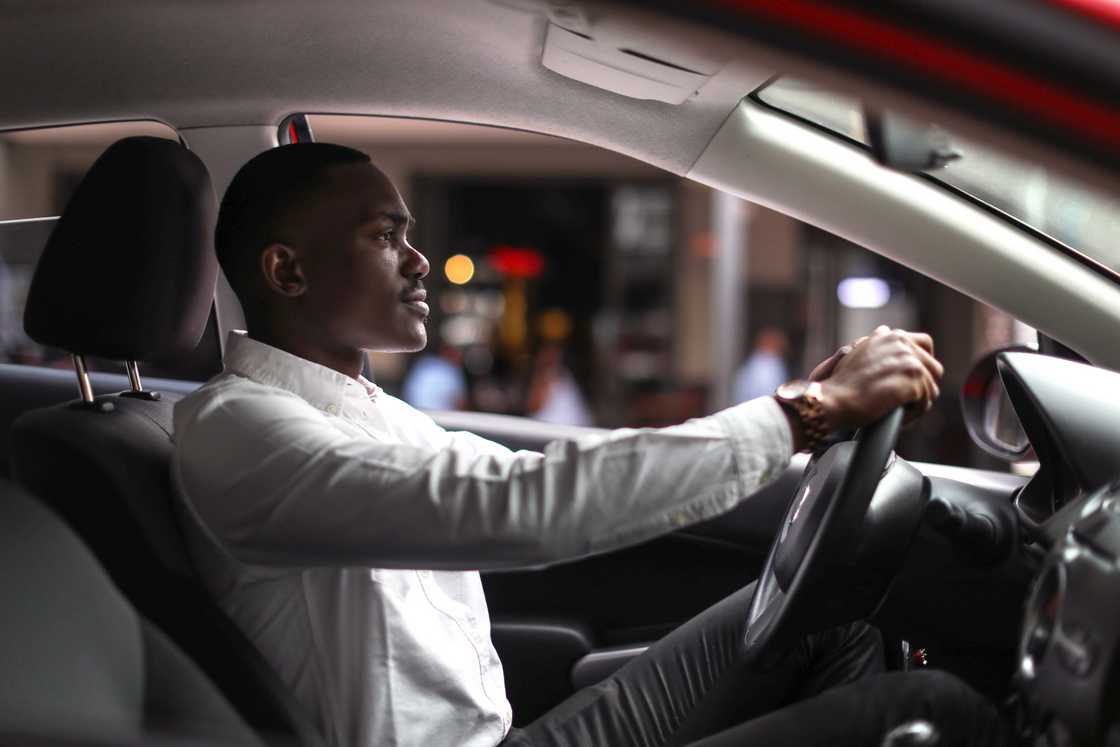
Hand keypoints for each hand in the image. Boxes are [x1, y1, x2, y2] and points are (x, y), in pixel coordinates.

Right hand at [814, 326, 943, 429]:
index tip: (914, 378)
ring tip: (899, 412)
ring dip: (918, 404)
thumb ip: (879, 345)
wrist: (835, 399)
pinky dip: (913, 414)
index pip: (925, 344)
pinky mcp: (912, 379)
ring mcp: (909, 360)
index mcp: (890, 336)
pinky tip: (897, 416)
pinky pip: (925, 402)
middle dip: (923, 388)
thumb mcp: (859, 353)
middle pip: (934, 369)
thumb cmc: (842, 385)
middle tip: (908, 402)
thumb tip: (885, 333)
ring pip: (931, 388)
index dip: (924, 363)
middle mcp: (902, 343)